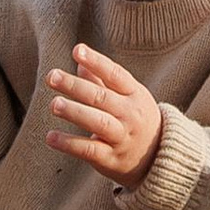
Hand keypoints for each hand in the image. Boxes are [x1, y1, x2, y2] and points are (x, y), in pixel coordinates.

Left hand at [44, 42, 165, 184]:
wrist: (157, 158)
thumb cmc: (136, 119)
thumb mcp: (128, 97)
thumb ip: (103, 80)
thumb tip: (80, 61)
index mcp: (135, 94)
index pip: (115, 74)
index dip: (96, 62)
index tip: (77, 50)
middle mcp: (130, 115)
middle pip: (102, 97)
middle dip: (76, 86)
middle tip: (52, 76)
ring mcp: (122, 138)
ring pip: (97, 122)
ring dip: (74, 112)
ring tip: (54, 104)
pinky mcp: (111, 159)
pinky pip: (89, 150)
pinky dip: (69, 144)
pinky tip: (51, 137)